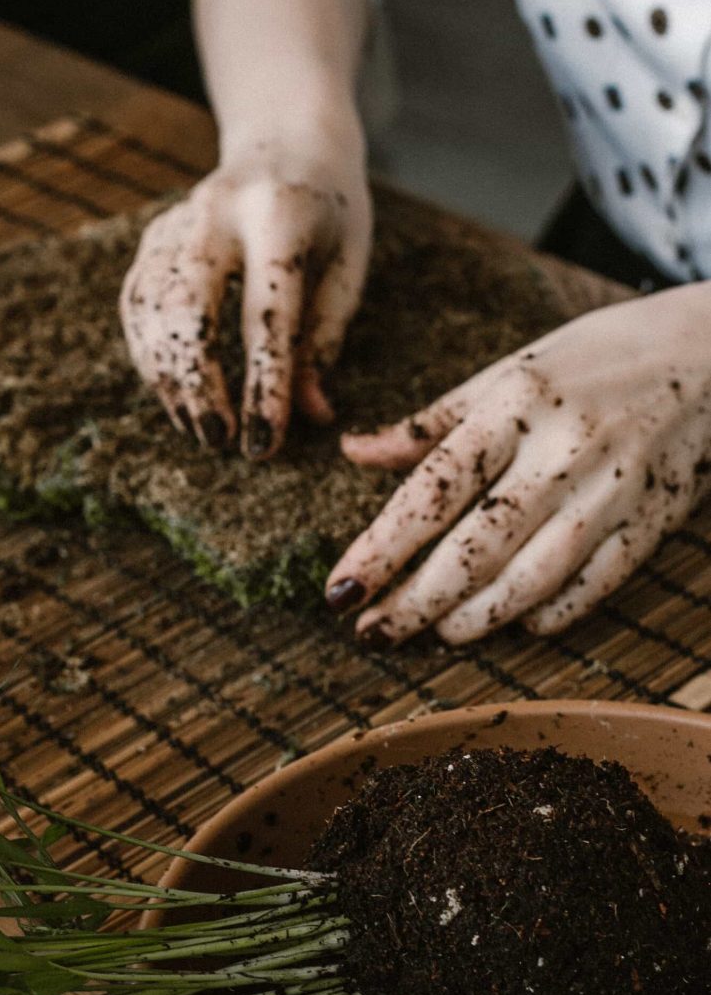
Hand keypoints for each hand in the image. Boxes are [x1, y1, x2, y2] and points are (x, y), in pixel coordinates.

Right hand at [119, 132, 371, 458]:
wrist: (286, 138)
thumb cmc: (330, 212)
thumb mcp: (348, 267)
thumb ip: (325, 338)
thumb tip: (311, 415)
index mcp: (279, 213)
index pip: (265, 315)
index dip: (262, 387)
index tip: (262, 444)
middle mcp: (214, 212)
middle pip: (187, 312)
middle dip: (200, 388)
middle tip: (221, 441)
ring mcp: (174, 222)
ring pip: (152, 315)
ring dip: (172, 383)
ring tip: (202, 430)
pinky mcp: (152, 239)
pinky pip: (137, 310)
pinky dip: (152, 361)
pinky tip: (176, 396)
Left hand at [326, 284, 710, 642]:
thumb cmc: (593, 359)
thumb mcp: (506, 373)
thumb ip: (430, 424)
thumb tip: (353, 451)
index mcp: (516, 404)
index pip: (432, 488)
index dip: (381, 547)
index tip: (338, 589)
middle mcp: (565, 449)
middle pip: (478, 547)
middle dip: (417, 601)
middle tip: (372, 631)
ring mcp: (615, 489)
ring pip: (535, 577)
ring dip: (476, 617)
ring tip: (432, 634)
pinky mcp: (655, 519)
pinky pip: (596, 584)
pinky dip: (551, 613)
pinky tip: (513, 626)